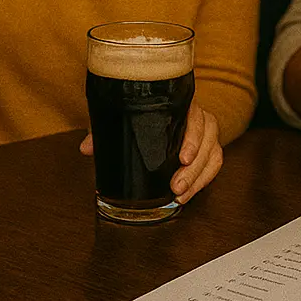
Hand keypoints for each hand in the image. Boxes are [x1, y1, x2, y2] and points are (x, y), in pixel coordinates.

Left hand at [79, 102, 222, 204]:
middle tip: (177, 186)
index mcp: (181, 105)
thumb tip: (87, 148)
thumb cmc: (148, 114)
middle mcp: (199, 117)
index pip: (196, 117)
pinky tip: (188, 194)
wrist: (167, 110)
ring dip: (198, 178)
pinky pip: (214, 164)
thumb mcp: (128, 117)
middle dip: (193, 168)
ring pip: (213, 154)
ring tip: (181, 195)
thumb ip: (108, 130)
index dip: (192, 138)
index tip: (182, 158)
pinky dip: (203, 181)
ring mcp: (206, 133)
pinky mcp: (209, 148)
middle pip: (207, 140)